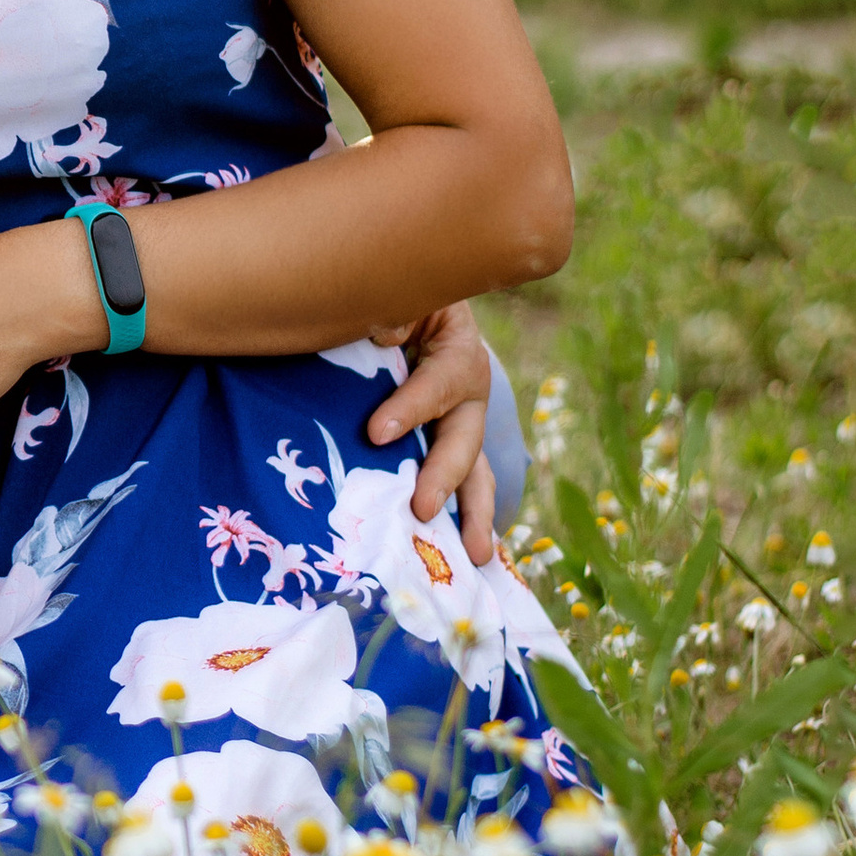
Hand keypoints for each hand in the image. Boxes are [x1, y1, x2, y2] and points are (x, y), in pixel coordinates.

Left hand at [366, 300, 500, 564]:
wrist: (411, 310)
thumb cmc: (400, 304)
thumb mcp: (402, 297)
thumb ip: (394, 310)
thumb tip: (386, 334)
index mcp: (458, 352)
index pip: (437, 382)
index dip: (411, 407)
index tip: (377, 432)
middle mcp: (468, 394)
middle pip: (463, 438)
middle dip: (444, 476)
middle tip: (421, 508)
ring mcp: (462, 425)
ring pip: (472, 471)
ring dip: (474, 515)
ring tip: (477, 557)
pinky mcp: (448, 445)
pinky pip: (459, 483)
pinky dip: (462, 519)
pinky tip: (462, 557)